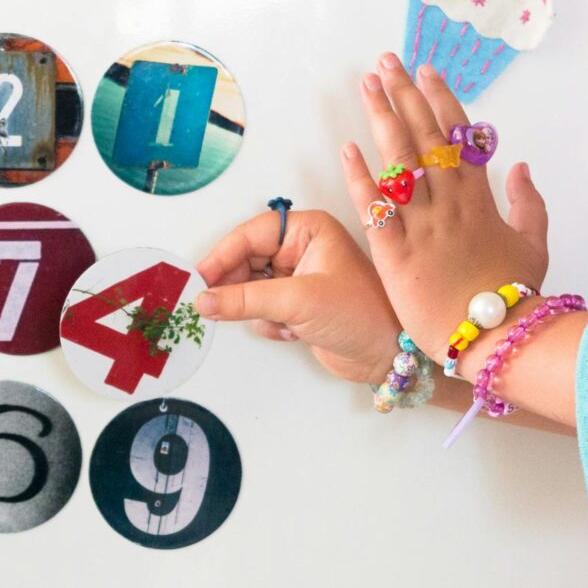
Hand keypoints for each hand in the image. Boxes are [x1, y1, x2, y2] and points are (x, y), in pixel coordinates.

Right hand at [194, 209, 401, 383]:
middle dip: (236, 285)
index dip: (223, 254)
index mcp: (308, 230)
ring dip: (255, 308)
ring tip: (275, 321)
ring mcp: (297, 277)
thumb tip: (203, 300)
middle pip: (245, 259)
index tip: (200, 278)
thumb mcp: (298, 301)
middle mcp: (301, 248)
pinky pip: (259, 308)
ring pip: (249, 286)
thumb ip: (245, 299)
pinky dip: (267, 322)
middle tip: (215, 304)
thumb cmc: (360, 315)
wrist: (388, 357)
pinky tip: (291, 332)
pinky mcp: (295, 305)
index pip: (251, 234)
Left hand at [340, 53, 549, 386]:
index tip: (426, 72)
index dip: (440, 101)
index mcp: (480, 200)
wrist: (494, 336)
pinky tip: (347, 149)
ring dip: (381, 119)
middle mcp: (450, 204)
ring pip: (400, 161)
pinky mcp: (396, 253)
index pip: (458, 137)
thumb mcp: (534, 244)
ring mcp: (422, 226)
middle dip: (404, 96)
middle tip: (384, 64)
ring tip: (366, 86)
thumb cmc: (512, 295)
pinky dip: (360, 177)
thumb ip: (529, 203)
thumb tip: (522, 167)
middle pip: (424, 137)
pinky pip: (375, 208)